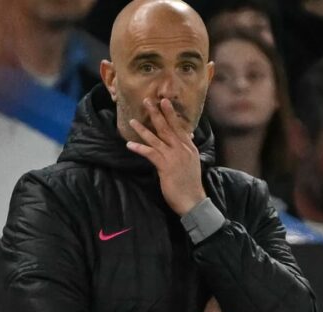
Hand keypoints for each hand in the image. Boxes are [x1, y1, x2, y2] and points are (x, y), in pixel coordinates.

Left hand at [126, 98, 205, 215]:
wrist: (193, 200)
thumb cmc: (190, 183)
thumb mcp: (193, 162)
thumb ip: (188, 148)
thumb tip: (188, 136)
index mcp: (189, 147)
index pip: (179, 126)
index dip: (170, 113)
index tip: (164, 101)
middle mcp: (182, 149)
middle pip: (167, 127)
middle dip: (157, 113)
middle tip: (147, 101)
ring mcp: (174, 157)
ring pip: (156, 138)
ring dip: (143, 129)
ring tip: (132, 121)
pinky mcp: (165, 167)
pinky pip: (151, 154)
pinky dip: (140, 148)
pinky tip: (130, 144)